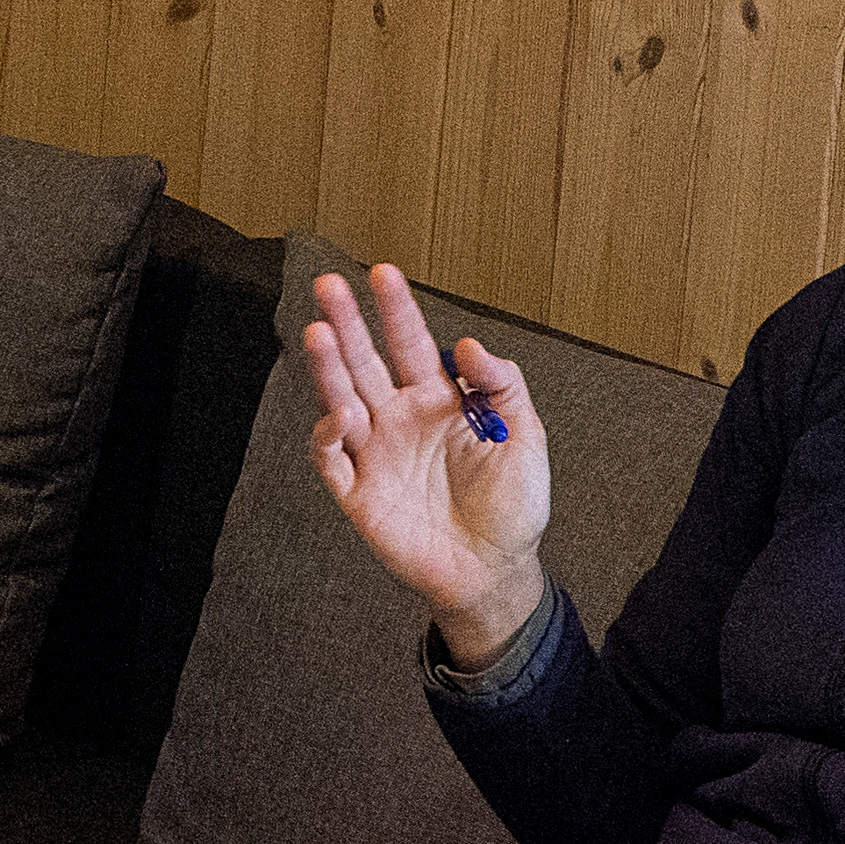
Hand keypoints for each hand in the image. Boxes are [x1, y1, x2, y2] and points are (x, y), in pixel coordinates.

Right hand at [303, 263, 549, 667]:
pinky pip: (332, 459)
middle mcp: (398, 419)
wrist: (496, 570)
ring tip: (319, 333)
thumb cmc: (512, 505)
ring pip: (340, 399)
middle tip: (329, 285)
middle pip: (364, 360)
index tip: (383, 273)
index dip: (396, 308)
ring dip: (328, 367)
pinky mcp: (358, 493)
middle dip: (346, 322)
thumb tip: (467, 344)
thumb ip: (502, 385)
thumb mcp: (526, 437)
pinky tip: (339, 416)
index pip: (410, 342)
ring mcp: (374, 453)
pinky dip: (329, 436)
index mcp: (437, 399)